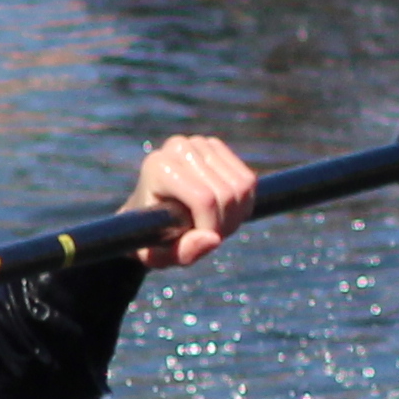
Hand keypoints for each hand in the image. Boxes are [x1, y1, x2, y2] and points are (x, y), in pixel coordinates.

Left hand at [120, 132, 258, 270]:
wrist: (150, 213)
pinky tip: (224, 212)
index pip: (204, 199)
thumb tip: (213, 239)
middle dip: (226, 224)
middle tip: (211, 236)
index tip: (203, 241)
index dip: (212, 227)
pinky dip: (244, 203)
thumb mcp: (159, 255)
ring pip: (243, 186)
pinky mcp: (215, 146)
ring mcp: (199, 143)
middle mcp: (178, 147)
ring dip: (237, 215)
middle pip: (226, 193)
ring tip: (216, 225)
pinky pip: (248, 179)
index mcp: (158, 168)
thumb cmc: (151, 236)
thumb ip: (183, 251)